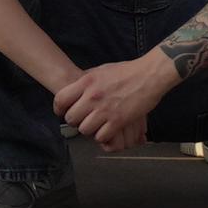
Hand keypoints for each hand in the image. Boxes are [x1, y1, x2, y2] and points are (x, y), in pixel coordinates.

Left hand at [50, 50, 180, 152]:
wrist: (149, 75)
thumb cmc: (126, 71)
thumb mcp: (100, 70)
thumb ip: (86, 81)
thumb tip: (75, 87)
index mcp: (86, 82)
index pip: (61, 99)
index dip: (59, 109)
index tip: (62, 112)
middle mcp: (93, 96)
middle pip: (71, 118)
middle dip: (75, 121)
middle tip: (82, 120)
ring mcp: (105, 110)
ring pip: (84, 129)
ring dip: (89, 130)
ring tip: (95, 125)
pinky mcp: (118, 121)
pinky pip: (101, 136)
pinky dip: (103, 136)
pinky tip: (107, 130)